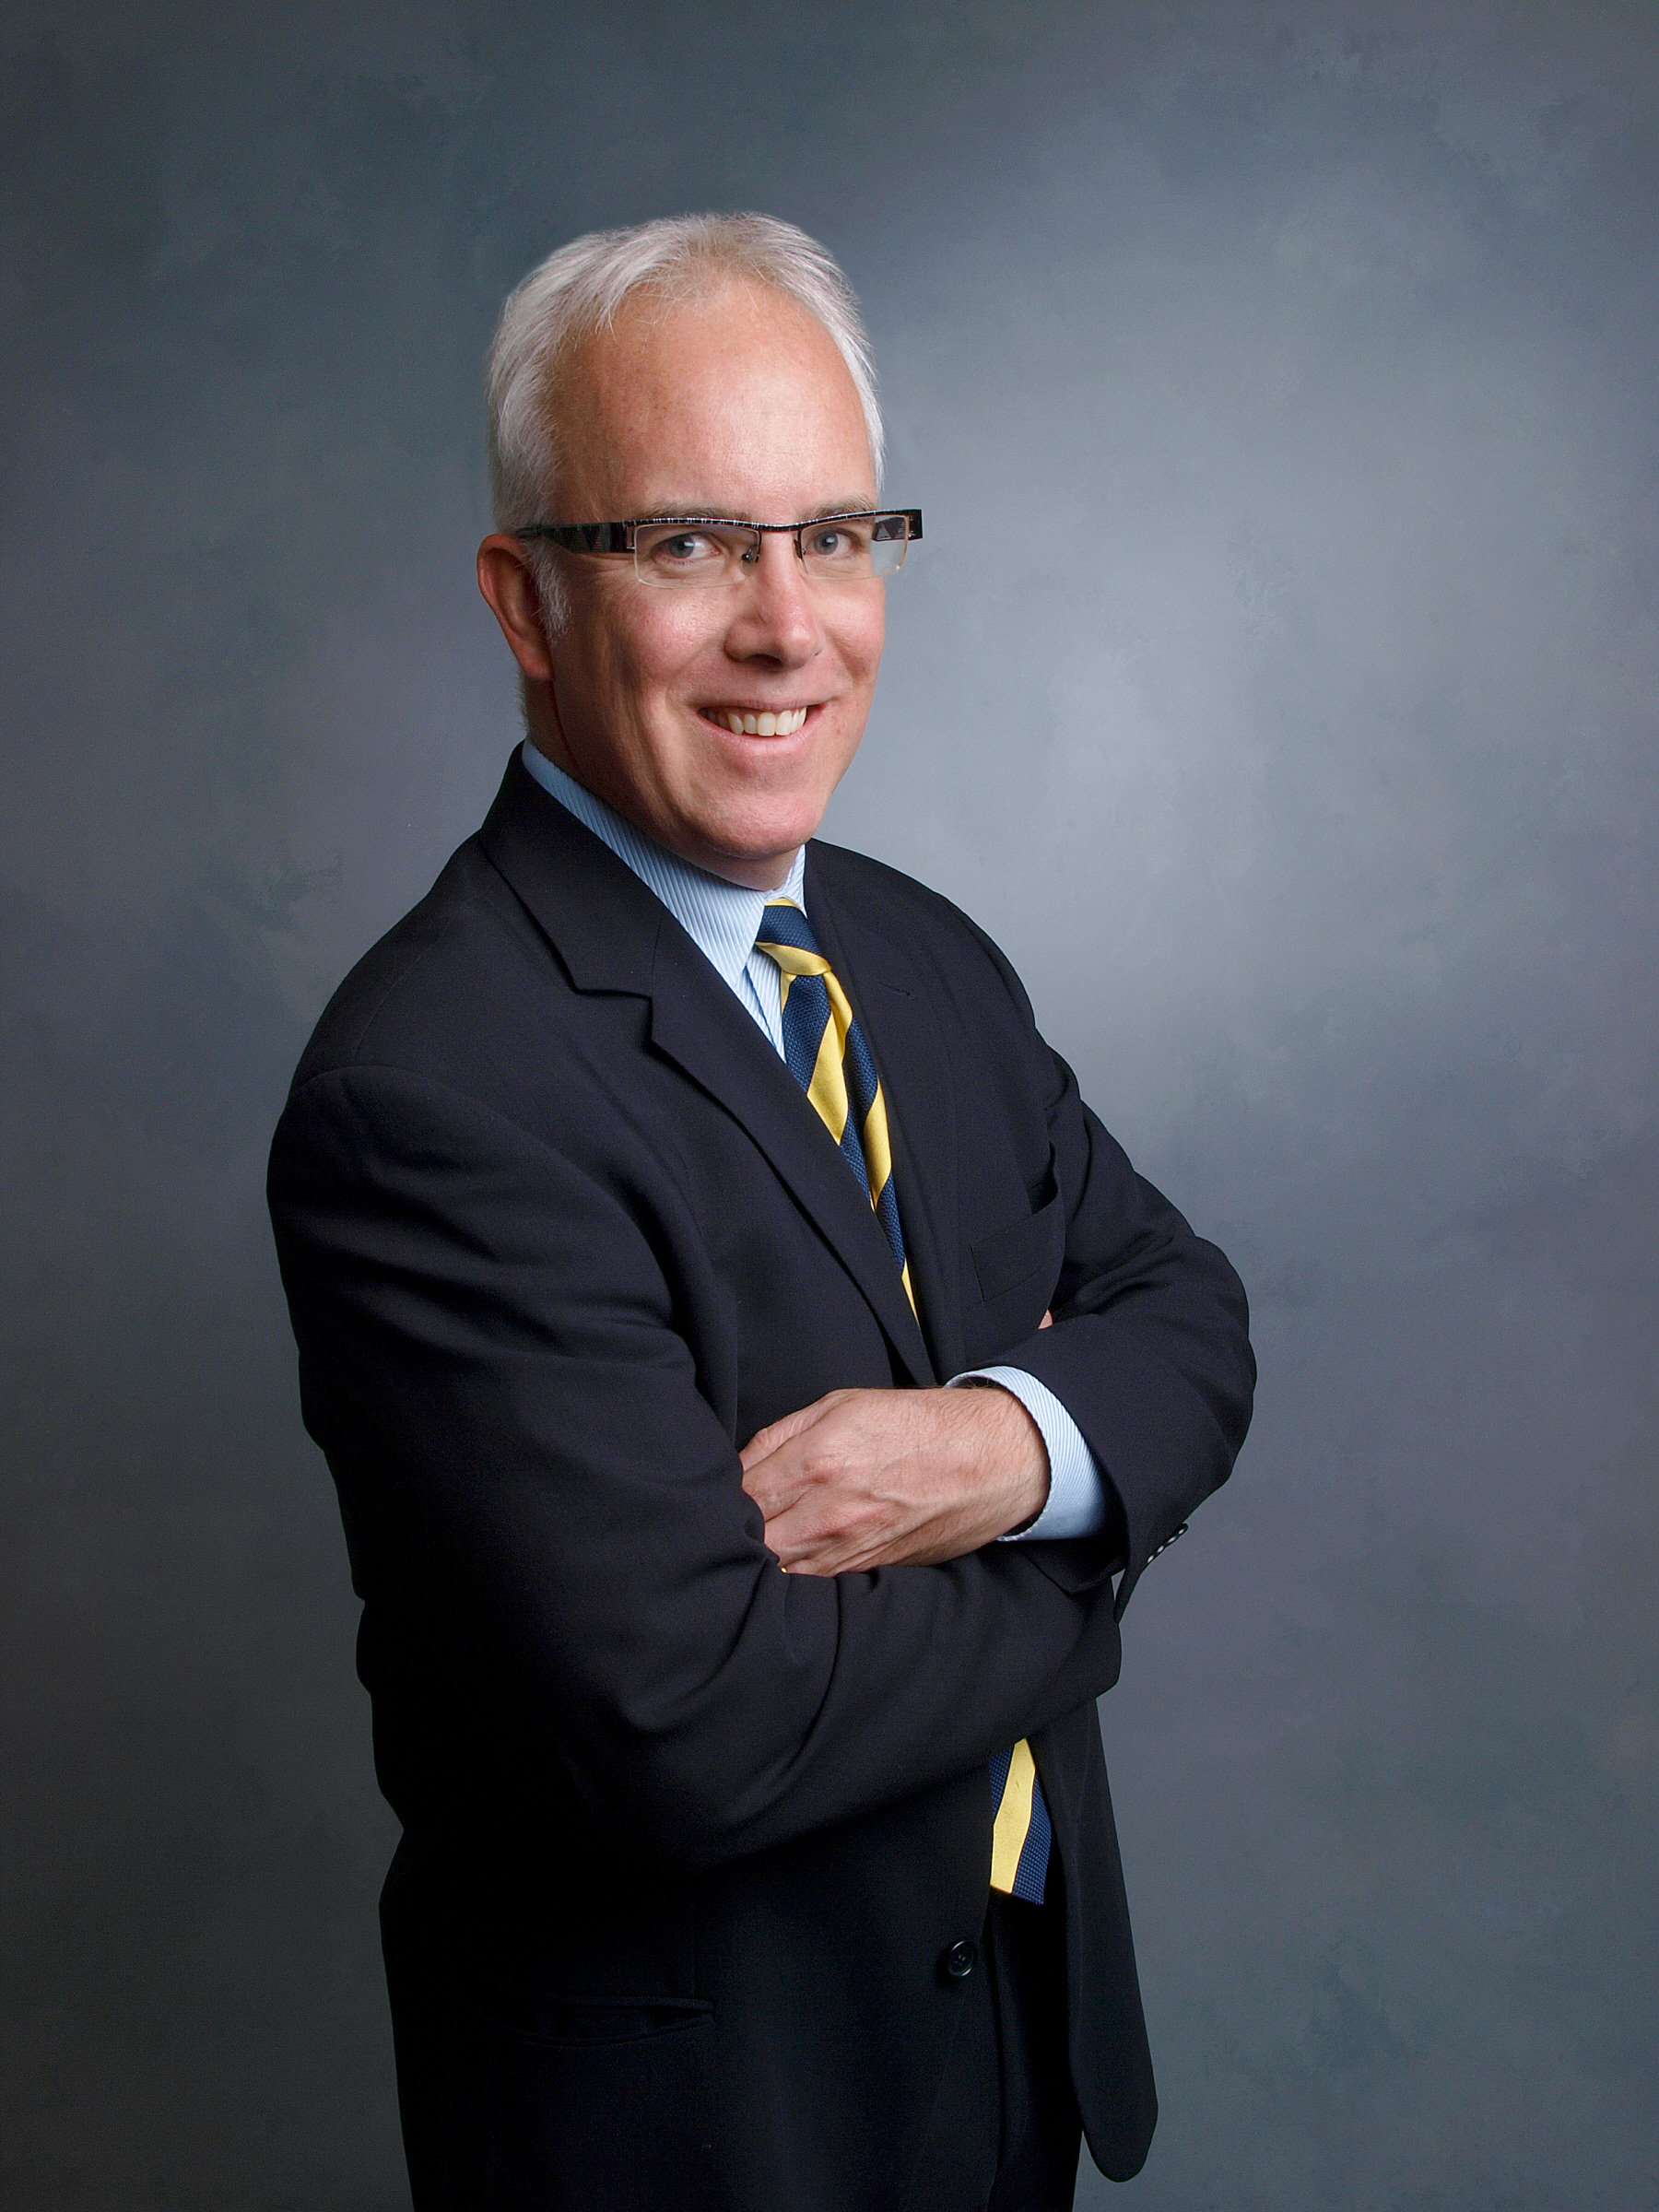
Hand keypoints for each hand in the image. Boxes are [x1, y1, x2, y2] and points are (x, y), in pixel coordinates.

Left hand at [739, 1383, 1049, 1575]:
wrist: (989, 1459)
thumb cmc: (915, 1424)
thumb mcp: (840, 1405)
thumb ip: (779, 1436)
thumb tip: (737, 1467)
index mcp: (816, 1462)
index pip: (738, 1496)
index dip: (717, 1500)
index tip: (713, 1495)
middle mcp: (828, 1513)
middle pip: (750, 1543)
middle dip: (730, 1537)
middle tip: (722, 1525)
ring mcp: (849, 1549)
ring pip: (777, 1573)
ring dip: (759, 1561)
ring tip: (751, 1544)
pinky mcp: (867, 1570)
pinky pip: (812, 1583)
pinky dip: (792, 1575)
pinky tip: (786, 1559)